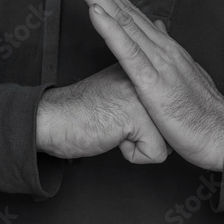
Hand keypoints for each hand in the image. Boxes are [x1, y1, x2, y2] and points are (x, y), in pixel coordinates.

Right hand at [36, 63, 168, 163]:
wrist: (52, 119)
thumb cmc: (82, 112)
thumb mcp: (120, 93)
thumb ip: (144, 92)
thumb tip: (167, 109)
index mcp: (143, 68)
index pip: (172, 107)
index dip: (153, 122)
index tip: (129, 114)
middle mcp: (148, 77)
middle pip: (172, 125)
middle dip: (147, 135)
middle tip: (116, 121)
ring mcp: (144, 95)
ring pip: (167, 141)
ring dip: (139, 144)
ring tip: (114, 127)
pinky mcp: (138, 116)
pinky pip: (155, 153)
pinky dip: (132, 154)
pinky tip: (111, 135)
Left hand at [61, 0, 223, 170]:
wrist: (220, 134)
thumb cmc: (199, 111)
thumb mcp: (182, 75)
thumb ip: (166, 50)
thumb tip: (157, 28)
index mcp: (163, 48)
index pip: (130, 13)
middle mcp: (160, 48)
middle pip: (121, 9)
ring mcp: (157, 62)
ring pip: (122, 22)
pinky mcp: (153, 83)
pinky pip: (129, 52)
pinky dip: (110, 30)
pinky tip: (95, 11)